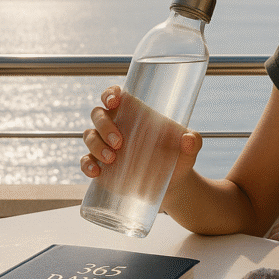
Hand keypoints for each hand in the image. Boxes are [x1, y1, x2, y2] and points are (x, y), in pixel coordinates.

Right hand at [80, 86, 203, 182]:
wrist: (173, 185)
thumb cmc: (178, 157)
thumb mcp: (189, 149)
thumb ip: (193, 141)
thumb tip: (188, 139)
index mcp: (134, 113)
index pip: (114, 95)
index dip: (110, 94)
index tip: (115, 101)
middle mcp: (116, 125)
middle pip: (98, 115)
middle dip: (104, 126)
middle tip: (120, 143)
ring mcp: (106, 145)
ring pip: (89, 136)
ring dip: (96, 145)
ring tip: (112, 159)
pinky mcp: (102, 165)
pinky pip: (85, 161)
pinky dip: (86, 165)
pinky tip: (96, 172)